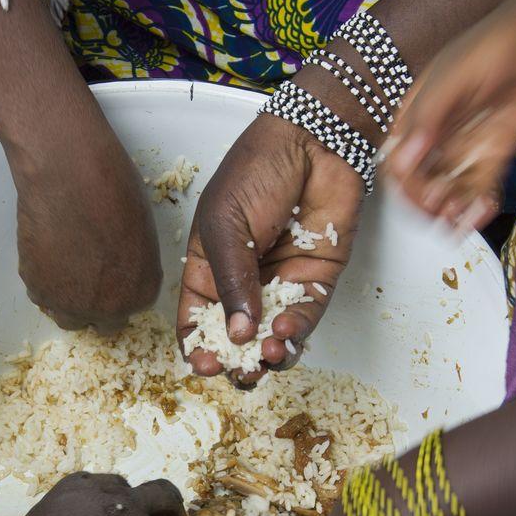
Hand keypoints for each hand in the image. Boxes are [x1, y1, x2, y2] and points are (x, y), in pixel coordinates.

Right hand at [14, 137, 162, 331]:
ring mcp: (71, 305)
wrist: (69, 178)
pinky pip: (40, 295)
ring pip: (66, 315)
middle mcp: (109, 308)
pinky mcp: (38, 291)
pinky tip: (45, 251)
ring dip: (65, 297)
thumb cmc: (112, 192)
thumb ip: (134, 264)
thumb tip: (120, 267)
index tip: (107, 278)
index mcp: (142, 292)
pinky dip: (42, 279)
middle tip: (83, 274)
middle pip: (100, 322)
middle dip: (93, 303)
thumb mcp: (142, 232)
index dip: (116, 292)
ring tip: (62, 263)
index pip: (129, 309)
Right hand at [177, 114, 361, 382]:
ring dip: (268, 353)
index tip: (204, 363)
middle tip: (239, 371)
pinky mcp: (316, 280)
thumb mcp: (225, 225)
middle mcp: (244, 280)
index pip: (199, 318)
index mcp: (209, 265)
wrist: (316, 144)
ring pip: (271, 335)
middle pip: (236, 336)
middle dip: (236, 360)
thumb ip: (230, 281)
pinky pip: (304, 317)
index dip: (199, 346)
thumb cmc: (258, 170)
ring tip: (266, 354)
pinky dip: (296, 331)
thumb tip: (237, 332)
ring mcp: (280, 282)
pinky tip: (286, 329)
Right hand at [384, 0, 515, 229]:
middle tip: (443, 211)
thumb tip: (404, 160)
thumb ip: (429, 117)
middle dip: (429, 203)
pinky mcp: (494, 150)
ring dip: (453, 209)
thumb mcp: (453, 78)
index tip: (421, 196)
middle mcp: (437, 136)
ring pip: (450, 188)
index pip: (398, 162)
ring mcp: (466, 145)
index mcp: (417, 117)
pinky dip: (480, 202)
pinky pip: (482, 184)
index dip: (406, 186)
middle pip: (421, 182)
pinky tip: (485, 210)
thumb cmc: (491, 46)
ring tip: (464, 219)